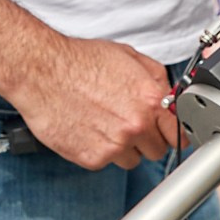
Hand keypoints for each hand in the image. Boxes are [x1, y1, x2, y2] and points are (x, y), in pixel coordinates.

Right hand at [1, 29, 172, 169]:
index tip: (168, 135)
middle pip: (156, 150)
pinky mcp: (92, 158)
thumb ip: (156, 80)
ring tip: (103, 124)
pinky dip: (98, 150)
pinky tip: (87, 129)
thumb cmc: (79, 61)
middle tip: (126, 124)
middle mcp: (135, 125)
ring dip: (122, 148)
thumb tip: (169, 96)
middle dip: (145, 139)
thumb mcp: (128, 57)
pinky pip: (105, 162)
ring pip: (131, 160)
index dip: (172, 133)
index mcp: (150, 99)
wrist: (41, 72)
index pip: (178, 133)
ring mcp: (114, 145)